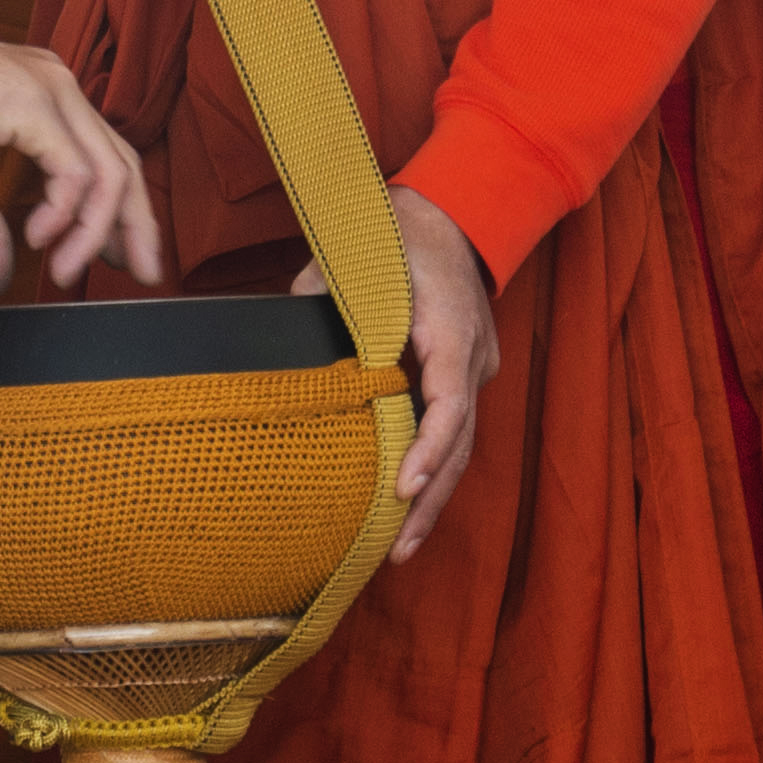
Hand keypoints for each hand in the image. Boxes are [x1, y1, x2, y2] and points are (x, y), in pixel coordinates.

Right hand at [0, 34, 166, 295]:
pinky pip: (74, 172)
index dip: (119, 211)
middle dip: (136, 225)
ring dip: (95, 232)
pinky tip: (40, 239)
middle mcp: (56, 85)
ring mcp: (51, 89)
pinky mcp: (36, 103)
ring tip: (69, 273)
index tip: (119, 256)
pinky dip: (66, 214)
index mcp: (41, 96)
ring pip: (107, 172)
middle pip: (122, 162)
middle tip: (142, 273)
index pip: (102, 155)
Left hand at [302, 185, 493, 560]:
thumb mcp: (355, 252)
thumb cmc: (398, 231)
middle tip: (399, 549)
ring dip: (434, 496)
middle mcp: (473, 354)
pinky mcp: (468, 373)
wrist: (452, 213)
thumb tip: (285, 322)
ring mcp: (477, 366)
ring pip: (462, 444)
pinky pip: (454, 429)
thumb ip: (320, 290)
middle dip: (430, 497)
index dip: (428, 447)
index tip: (403, 488)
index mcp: (450, 326)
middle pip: (461, 439)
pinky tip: (409, 505)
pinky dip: (433, 467)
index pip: (449, 399)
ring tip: (403, 548)